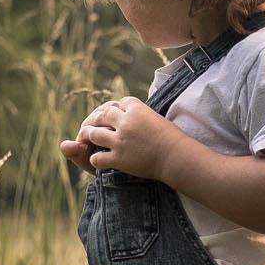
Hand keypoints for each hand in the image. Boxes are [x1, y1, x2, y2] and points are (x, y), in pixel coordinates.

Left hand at [65, 97, 179, 180]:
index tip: (110, 116)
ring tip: (87, 140)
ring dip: (89, 137)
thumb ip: (143, 116)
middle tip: (91, 126)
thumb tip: (135, 115)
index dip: (112, 110)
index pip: (117, 104)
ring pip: (93, 134)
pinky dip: (95, 159)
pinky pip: (97, 157)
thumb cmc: (173, 139)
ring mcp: (121, 140)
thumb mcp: (157, 119)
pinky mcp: (119, 158)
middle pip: (101, 115)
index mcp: (137, 108)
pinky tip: (98, 160)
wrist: (177, 157)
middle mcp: (126, 121)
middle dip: (95, 120)